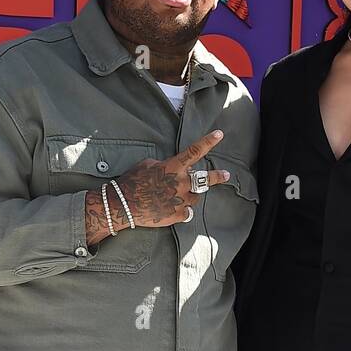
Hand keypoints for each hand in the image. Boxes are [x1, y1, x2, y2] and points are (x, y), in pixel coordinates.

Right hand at [85, 129, 230, 242]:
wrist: (124, 204)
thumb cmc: (133, 181)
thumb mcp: (148, 164)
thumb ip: (164, 165)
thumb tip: (172, 169)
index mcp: (173, 167)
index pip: (194, 151)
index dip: (208, 142)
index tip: (219, 135)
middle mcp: (180, 183)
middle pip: (205, 179)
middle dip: (217, 177)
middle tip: (226, 175)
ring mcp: (180, 200)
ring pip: (195, 197)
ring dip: (189, 196)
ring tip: (176, 197)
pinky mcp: (177, 215)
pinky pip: (187, 212)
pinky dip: (182, 211)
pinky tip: (173, 209)